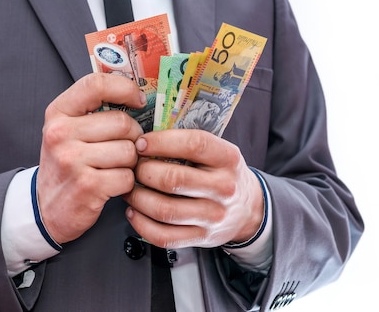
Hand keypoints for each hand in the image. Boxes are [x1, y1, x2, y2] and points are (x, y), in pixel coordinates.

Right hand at [37, 73, 144, 243]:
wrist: (45, 209)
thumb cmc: (65, 164)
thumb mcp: (67, 131)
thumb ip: (93, 110)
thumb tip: (137, 96)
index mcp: (58, 113)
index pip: (96, 85)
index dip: (125, 89)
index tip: (138, 100)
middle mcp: (61, 133)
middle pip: (122, 122)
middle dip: (133, 136)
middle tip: (123, 147)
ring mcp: (72, 160)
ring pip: (129, 151)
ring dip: (130, 162)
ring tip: (114, 167)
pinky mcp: (87, 186)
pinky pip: (127, 177)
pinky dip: (126, 183)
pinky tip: (111, 185)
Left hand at [123, 129, 263, 248]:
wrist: (249, 209)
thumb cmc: (222, 174)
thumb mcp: (217, 151)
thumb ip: (187, 143)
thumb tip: (144, 140)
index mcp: (227, 158)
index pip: (193, 144)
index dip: (161, 142)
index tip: (141, 143)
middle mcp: (224, 188)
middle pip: (172, 180)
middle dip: (143, 172)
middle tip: (133, 168)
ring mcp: (213, 216)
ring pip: (164, 210)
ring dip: (138, 198)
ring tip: (130, 189)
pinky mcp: (202, 238)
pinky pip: (164, 236)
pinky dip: (142, 224)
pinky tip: (134, 212)